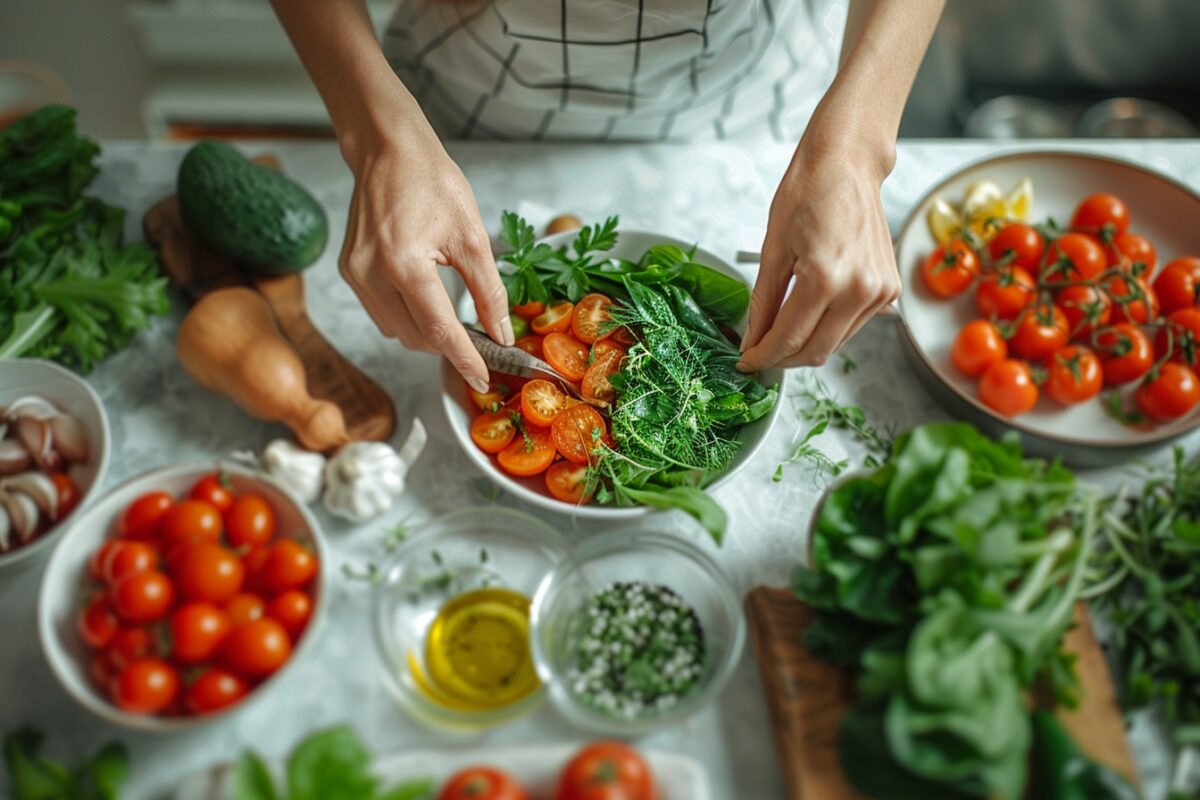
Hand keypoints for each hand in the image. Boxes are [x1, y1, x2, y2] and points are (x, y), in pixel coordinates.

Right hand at [339, 129, 511, 392]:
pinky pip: (381, 312)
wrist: (389, 151)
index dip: (463, 359)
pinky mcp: (349, 271)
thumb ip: (488, 291)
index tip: (481, 379)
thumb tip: (499, 334)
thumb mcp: (473, 237)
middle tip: (477, 339)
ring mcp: (355, 274)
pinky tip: (425, 298)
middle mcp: (372, 274)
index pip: (439, 331)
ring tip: (451, 315)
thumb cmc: (432, 182)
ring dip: (426, 332)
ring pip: (396, 330)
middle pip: (416, 337)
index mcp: (405, 264)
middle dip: (447, 345)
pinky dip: (407, 315)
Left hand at [738, 135, 900, 370]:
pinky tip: (809, 315)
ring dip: (805, 347)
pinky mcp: (888, 289)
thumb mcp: (772, 249)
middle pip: (815, 352)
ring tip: (780, 334)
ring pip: (834, 344)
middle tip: (759, 354)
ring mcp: (879, 292)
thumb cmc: (808, 192)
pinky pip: (852, 326)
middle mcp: (859, 289)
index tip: (746, 361)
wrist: (847, 164)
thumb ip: (763, 302)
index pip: (788, 339)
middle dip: (782, 360)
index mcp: (825, 278)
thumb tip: (753, 339)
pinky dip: (827, 329)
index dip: (762, 357)